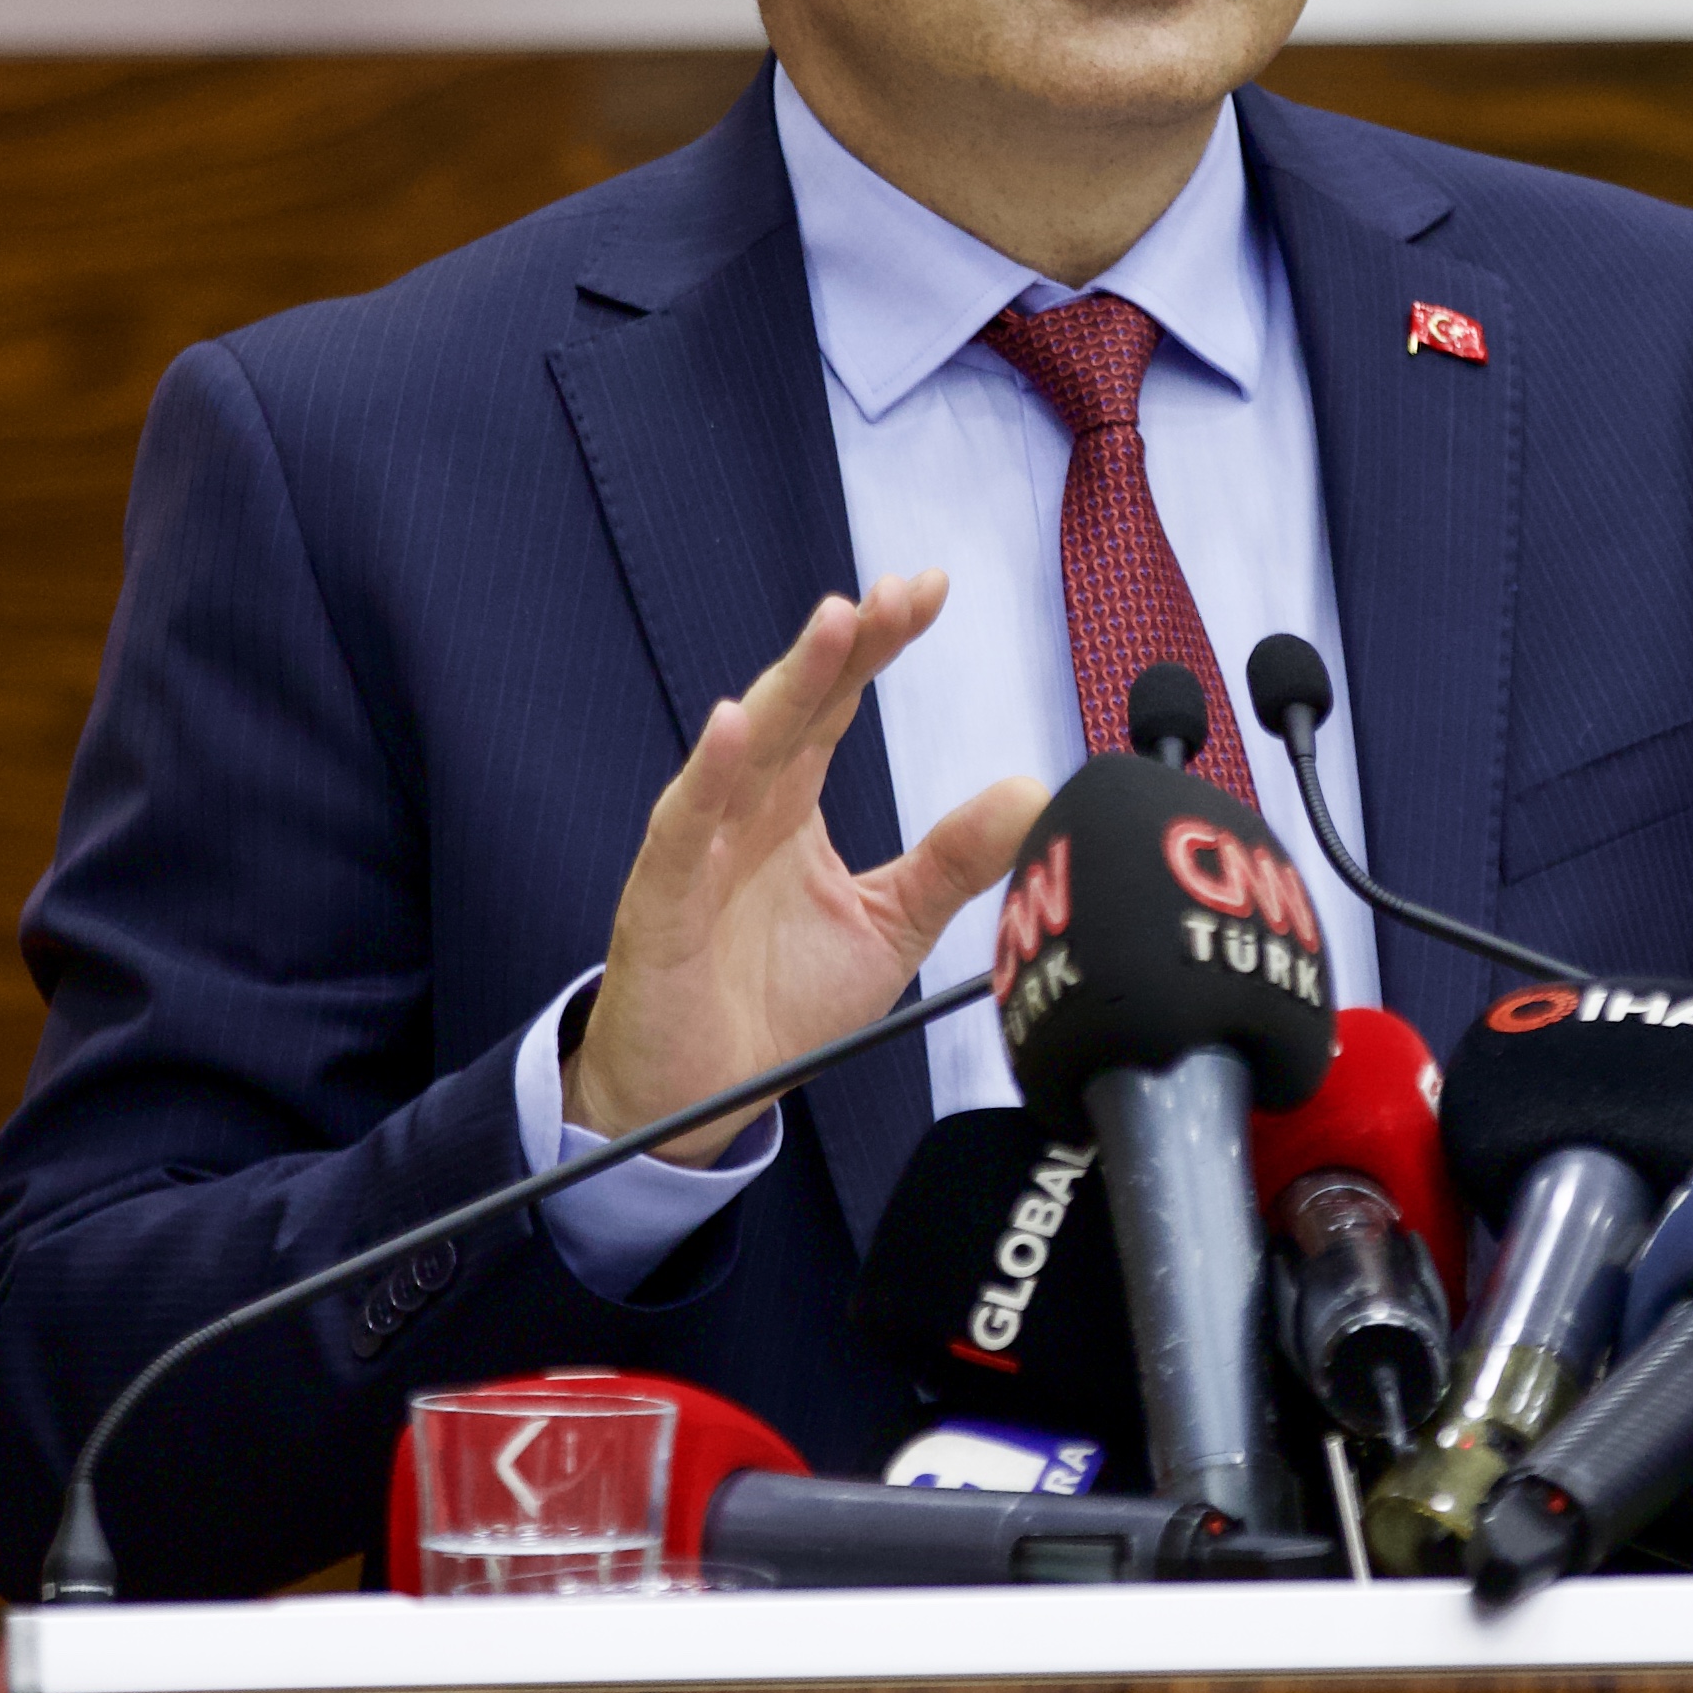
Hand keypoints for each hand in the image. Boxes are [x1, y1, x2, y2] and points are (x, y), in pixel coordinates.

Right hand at [560, 574, 1045, 1163]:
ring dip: (789, 686)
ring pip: (745, 751)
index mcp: (790, 807)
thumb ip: (953, 859)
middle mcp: (744, 812)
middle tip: (897, 592)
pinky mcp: (662, 901)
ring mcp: (699, 850)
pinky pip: (684, 830)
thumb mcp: (890, 924)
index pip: (835, 706)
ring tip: (835, 625)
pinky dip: (706, 778)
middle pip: (796, 708)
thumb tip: (1030, 791)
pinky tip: (733, 726)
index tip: (928, 590)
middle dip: (845, 646)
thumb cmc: (778, 1007)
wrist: (701, 1102)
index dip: (877, 646)